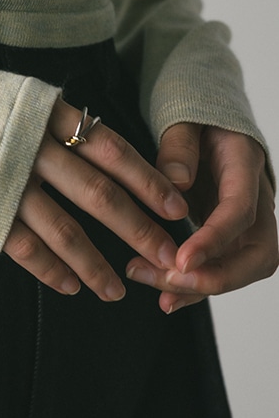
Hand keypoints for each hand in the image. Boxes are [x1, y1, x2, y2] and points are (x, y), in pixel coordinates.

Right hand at [3, 98, 188, 300]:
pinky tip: (70, 286)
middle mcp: (33, 147)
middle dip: (138, 229)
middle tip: (167, 256)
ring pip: (64, 230)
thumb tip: (108, 159)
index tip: (178, 208)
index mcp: (48, 115)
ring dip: (95, 264)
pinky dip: (50, 269)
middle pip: (99, 194)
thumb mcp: (19, 100)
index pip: (114, 151)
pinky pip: (25, 247)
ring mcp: (6, 181)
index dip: (149, 181)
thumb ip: (59, 125)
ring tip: (116, 290)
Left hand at [124, 123, 278, 312]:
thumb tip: (176, 182)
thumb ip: (179, 146)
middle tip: (169, 283)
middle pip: (258, 254)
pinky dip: (196, 287)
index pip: (240, 211)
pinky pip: (221, 269)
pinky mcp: (229, 236)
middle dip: (217, 278)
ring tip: (158, 295)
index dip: (214, 240)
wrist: (207, 122)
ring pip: (241, 269)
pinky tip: (166, 297)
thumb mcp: (184, 120)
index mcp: (245, 167)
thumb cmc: (197, 120)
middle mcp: (255, 200)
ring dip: (201, 288)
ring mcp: (246, 222)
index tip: (182, 261)